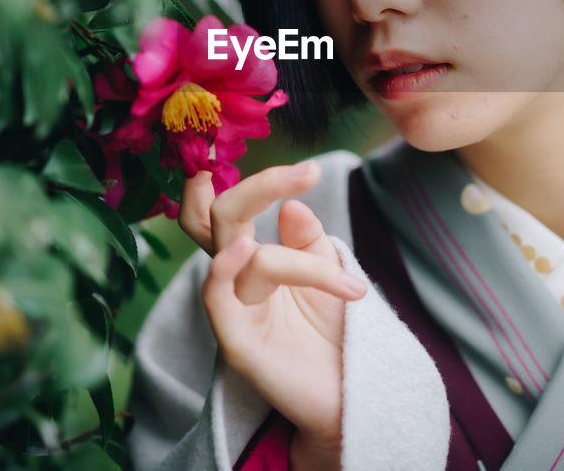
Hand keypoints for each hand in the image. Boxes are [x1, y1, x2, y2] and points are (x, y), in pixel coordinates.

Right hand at [178, 162, 365, 453]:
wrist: (349, 395)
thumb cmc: (335, 334)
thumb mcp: (328, 273)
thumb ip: (307, 238)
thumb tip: (292, 205)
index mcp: (251, 258)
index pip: (227, 207)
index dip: (243, 179)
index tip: (306, 168)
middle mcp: (234, 278)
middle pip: (220, 216)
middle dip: (260, 186)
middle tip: (309, 173)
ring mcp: (231, 308)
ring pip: (241, 252)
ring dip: (302, 262)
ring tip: (349, 284)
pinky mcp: (234, 342)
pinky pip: (215, 297)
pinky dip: (226, 268)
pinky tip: (248, 251)